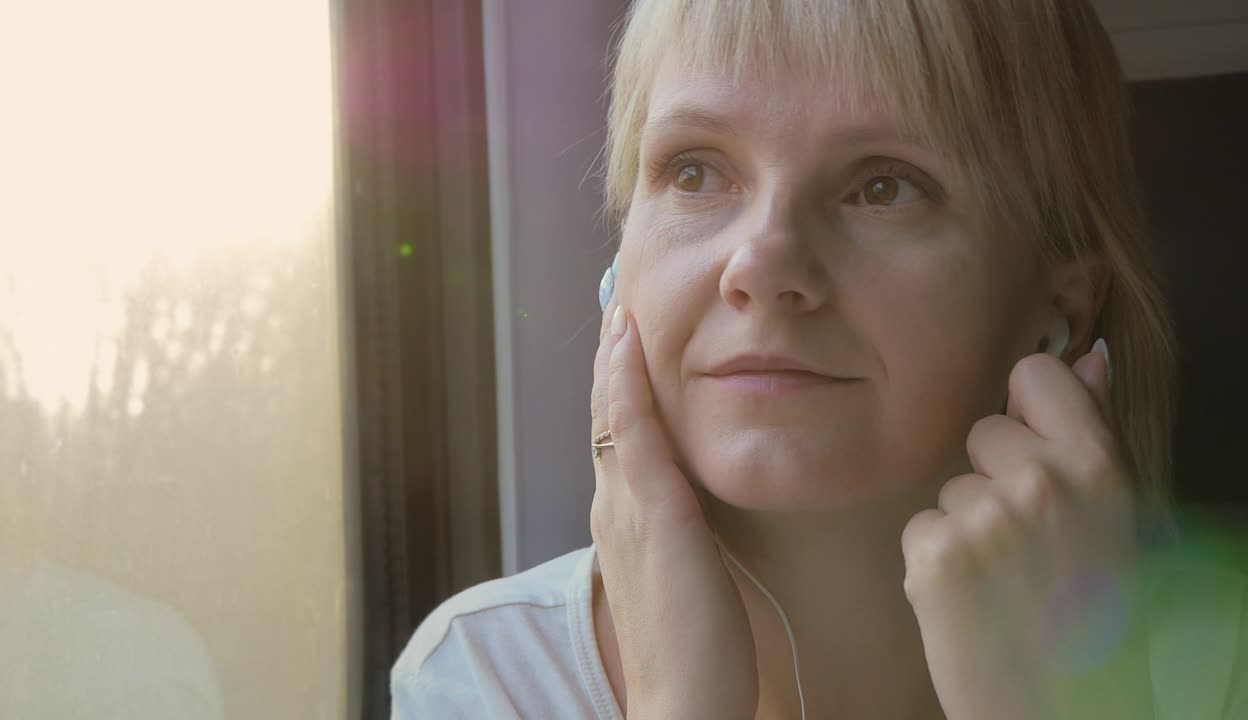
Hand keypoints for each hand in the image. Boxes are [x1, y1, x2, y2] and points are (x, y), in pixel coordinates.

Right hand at [590, 298, 757, 719]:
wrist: (680, 701)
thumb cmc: (692, 649)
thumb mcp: (681, 578)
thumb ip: (678, 537)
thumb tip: (689, 510)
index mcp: (622, 521)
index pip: (615, 438)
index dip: (618, 388)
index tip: (625, 344)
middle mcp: (613, 506)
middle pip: (606, 416)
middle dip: (611, 361)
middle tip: (616, 306)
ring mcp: (627, 508)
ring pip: (612, 414)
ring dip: (615, 357)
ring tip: (619, 307)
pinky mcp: (654, 515)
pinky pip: (632, 435)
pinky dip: (626, 385)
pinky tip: (628, 347)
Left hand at [902, 348, 1150, 718]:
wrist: (1058, 703)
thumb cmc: (1093, 609)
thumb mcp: (1115, 517)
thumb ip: (1092, 430)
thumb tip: (1087, 357)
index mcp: (1098, 465)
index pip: (1034, 372)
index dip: (1027, 410)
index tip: (1036, 450)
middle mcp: (1043, 484)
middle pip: (981, 430)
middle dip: (994, 476)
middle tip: (1028, 541)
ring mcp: (986, 519)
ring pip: (950, 484)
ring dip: (966, 524)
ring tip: (1005, 578)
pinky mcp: (936, 555)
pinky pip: (921, 524)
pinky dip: (936, 559)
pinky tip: (972, 597)